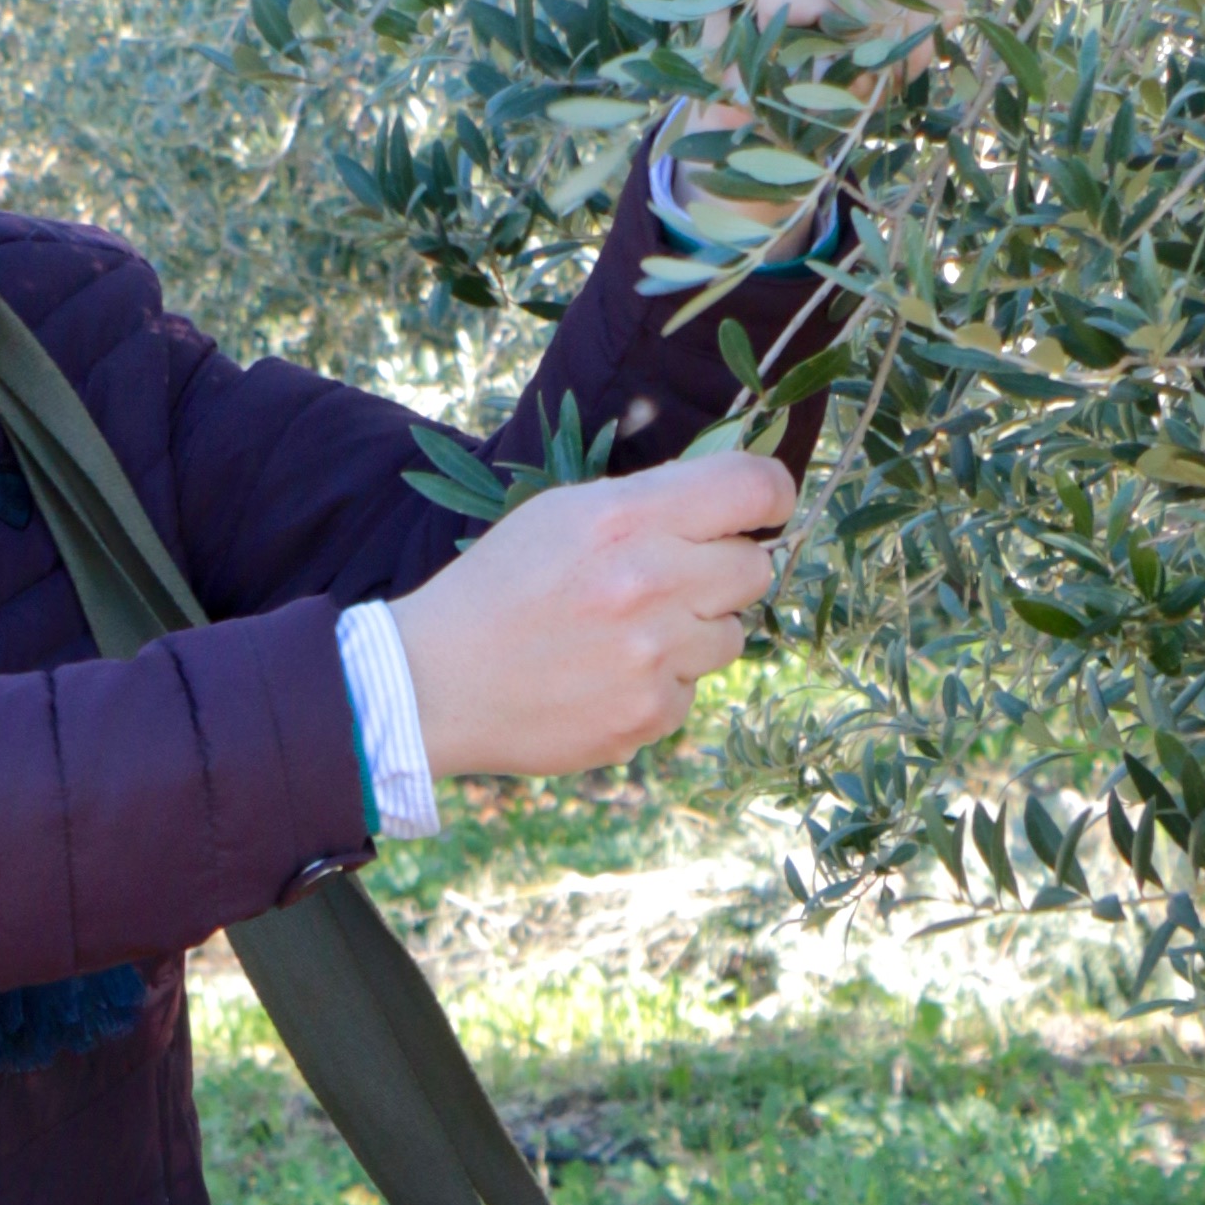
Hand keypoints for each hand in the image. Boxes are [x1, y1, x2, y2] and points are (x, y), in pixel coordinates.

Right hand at [390, 446, 797, 787]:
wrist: (434, 684)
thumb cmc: (498, 589)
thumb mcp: (561, 514)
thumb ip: (649, 503)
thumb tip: (732, 504)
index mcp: (627, 519)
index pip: (752, 488)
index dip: (770, 496)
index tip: (763, 509)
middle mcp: (650, 583)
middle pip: (753, 570)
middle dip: (722, 572)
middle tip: (669, 583)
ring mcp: (653, 657)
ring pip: (730, 637)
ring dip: (693, 634)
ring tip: (626, 638)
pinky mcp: (647, 716)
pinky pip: (691, 692)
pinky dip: (659, 686)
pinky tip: (604, 679)